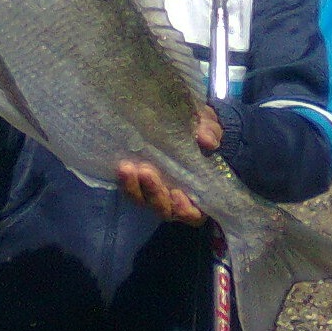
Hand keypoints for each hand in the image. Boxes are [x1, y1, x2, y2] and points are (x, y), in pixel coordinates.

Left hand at [117, 106, 221, 225]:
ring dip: (134, 188)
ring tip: (127, 168)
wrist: (167, 117)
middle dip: (155, 194)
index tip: (178, 193)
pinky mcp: (134, 181)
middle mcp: (172, 196)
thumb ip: (209, 130)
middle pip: (164, 209)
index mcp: (195, 190)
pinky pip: (127, 189)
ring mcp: (151, 190)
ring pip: (141, 201)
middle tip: (147, 172)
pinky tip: (121, 167)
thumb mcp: (204, 122)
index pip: (194, 213)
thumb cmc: (194, 126)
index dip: (186, 210)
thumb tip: (207, 141)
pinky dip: (124, 182)